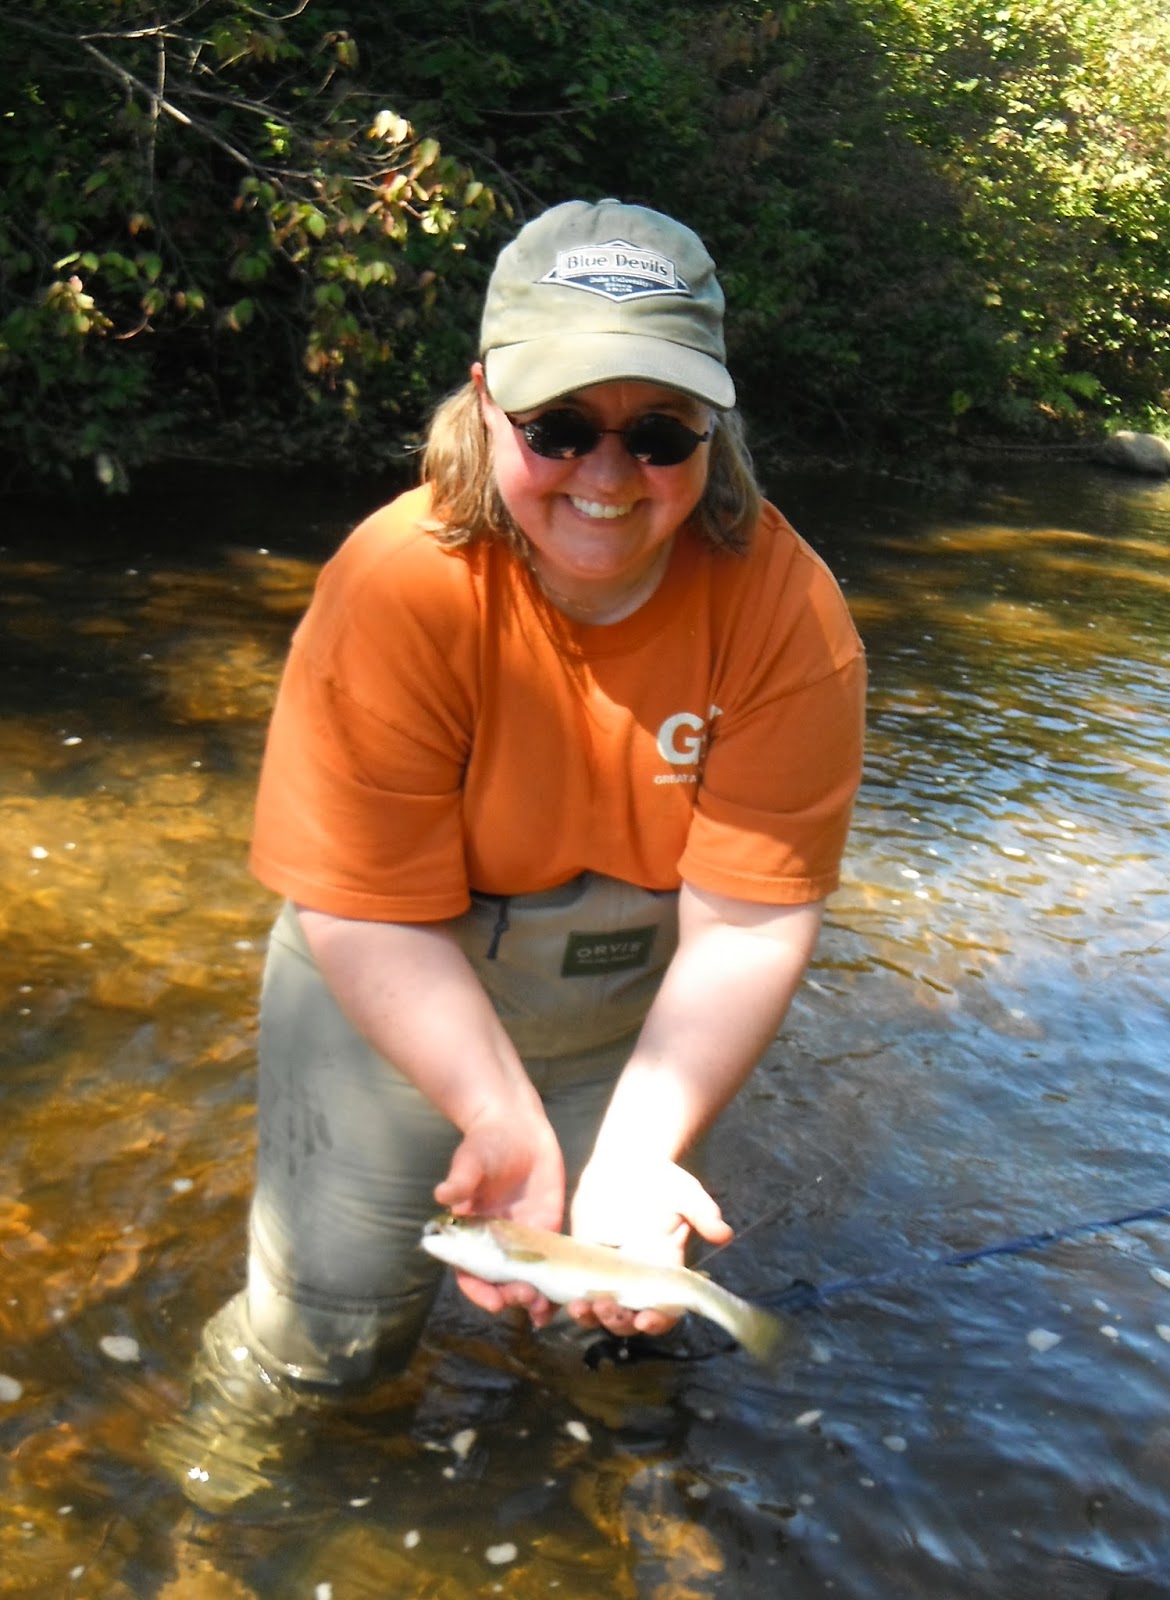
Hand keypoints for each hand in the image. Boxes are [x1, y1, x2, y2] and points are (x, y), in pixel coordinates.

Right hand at [433, 1106, 564, 1326]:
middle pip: (500, 1281)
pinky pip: (552, 1259)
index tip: (492, 1301)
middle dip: (511, 1295)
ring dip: (535, 1298)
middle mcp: (495, 1242)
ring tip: (545, 1310)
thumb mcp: (471, 1160)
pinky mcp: (547, 1227)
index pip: (469, 1271)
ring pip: (527, 1277)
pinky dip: (557, 1280)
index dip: (478, 1290)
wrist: (516, 1127)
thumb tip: (443, 1194)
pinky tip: (568, 1298)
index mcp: (470, 1233)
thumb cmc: (486, 1143)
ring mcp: (523, 1237)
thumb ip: (461, 1179)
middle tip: (525, 1297)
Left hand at [567, 1155, 732, 1337]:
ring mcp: (610, 1270)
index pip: (666, 1308)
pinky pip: (578, 1286)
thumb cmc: (662, 1179)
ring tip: (582, 1308)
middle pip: (630, 1318)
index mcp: (665, 1269)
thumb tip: (723, 1234)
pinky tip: (566, 1298)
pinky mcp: (584, 1257)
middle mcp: (638, 1278)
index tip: (646, 1319)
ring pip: (602, 1309)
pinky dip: (571, 1298)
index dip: (658, 1320)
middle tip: (608, 1310)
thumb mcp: (686, 1193)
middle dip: (619, 1322)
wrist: (628, 1161)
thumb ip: (703, 1213)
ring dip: (593, 1317)